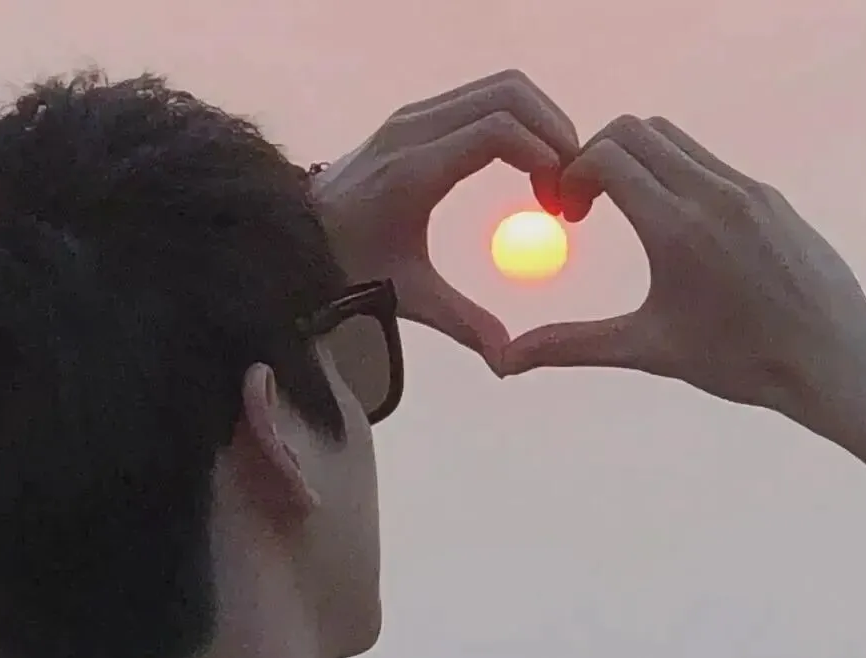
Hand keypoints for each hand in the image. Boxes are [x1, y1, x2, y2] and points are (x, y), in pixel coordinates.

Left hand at [312, 70, 577, 365]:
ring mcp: (412, 116)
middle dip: (554, 130)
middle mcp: (413, 129)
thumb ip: (463, 323)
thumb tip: (507, 361)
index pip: (498, 131)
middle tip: (571, 183)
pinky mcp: (414, 117)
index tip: (561, 200)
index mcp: (413, 170)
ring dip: (539, 121)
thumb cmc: (348, 269)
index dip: (544, 155)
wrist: (295, 238)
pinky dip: (516, 119)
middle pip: (510, 93)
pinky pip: (481, 98)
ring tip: (555, 174)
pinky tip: (527, 165)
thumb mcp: (408, 297)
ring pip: (499, 87)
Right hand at [499, 115, 865, 427]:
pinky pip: (707, 159)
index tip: (565, 211)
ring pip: (673, 137)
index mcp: (676, 228)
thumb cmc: (738, 361)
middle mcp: (713, 194)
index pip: (608, 156)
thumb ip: (571, 345)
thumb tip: (507, 362)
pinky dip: (672, 171)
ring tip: (624, 208)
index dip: (571, 173)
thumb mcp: (646, 350)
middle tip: (585, 203)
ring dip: (636, 158)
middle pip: (636, 130)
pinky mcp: (766, 195)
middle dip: (596, 155)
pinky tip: (669, 223)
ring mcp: (745, 188)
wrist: (826, 358)